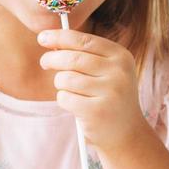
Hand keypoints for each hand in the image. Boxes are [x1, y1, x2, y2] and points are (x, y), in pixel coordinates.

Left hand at [38, 27, 149, 151]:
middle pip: (71, 58)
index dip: (60, 37)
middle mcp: (118, 72)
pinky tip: (76, 105)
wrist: (127, 132)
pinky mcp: (96, 112)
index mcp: (121, 57)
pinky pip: (64, 97)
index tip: (42, 37)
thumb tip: (50, 39)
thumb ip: (84, 54)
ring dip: (60, 83)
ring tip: (70, 90)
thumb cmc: (109, 96)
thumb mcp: (107, 70)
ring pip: (65, 79)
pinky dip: (64, 100)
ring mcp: (109, 93)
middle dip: (51, 59)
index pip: (84, 40)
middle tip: (44, 63)